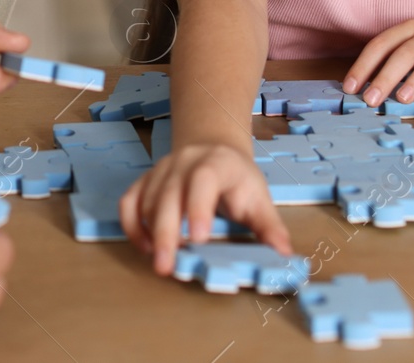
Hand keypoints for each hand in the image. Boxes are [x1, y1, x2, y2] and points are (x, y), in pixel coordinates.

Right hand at [119, 142, 290, 275]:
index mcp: (217, 163)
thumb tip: (284, 254)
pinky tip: (145, 247)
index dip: (198, 207)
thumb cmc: (237, 178)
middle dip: (166, 232)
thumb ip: (269, 226)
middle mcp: (184, 162)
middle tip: (166, 266)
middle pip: (168, 194)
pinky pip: (129, 201)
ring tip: (160, 262)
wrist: (213, 147)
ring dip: (149, 233)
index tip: (199, 239)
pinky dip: (132, 225)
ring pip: (146, 199)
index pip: (203, 180)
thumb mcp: (259, 197)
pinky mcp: (145, 180)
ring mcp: (161, 170)